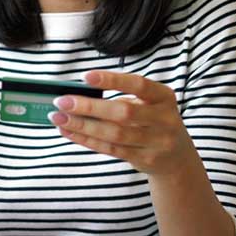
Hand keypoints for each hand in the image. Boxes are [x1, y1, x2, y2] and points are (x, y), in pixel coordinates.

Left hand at [48, 70, 199, 176]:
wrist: (176, 158)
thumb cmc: (153, 122)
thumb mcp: (148, 104)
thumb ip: (122, 98)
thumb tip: (79, 95)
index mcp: (164, 97)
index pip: (138, 85)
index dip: (112, 80)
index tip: (85, 76)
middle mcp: (164, 119)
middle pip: (123, 112)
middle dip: (89, 107)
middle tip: (62, 101)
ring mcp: (157, 142)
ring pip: (114, 134)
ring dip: (82, 125)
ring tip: (58, 117)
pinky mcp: (145, 159)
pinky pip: (110, 149)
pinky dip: (86, 139)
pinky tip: (69, 131)